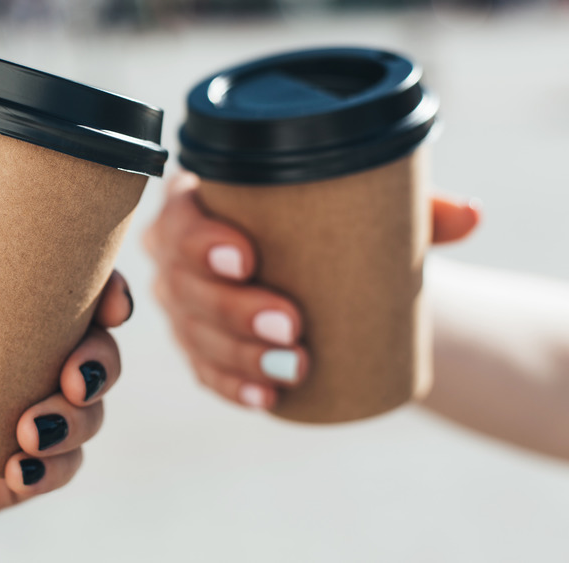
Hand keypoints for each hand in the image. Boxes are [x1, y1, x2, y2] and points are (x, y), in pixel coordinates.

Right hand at [145, 171, 479, 409]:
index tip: (247, 258)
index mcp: (199, 201)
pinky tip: (263, 397)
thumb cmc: (328, 223)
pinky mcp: (196, 344)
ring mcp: (181, 303)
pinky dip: (231, 385)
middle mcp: (176, 253)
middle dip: (233, 309)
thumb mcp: (360, 205)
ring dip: (238, 355)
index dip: (200, 240)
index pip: (179, 217)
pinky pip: (201, 370)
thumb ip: (412, 204)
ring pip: (192, 333)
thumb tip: (470, 216)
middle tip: (292, 325)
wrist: (320, 268)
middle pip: (184, 284)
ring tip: (293, 368)